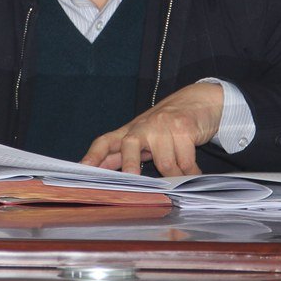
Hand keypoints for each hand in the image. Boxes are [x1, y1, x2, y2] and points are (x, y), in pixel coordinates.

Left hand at [80, 83, 222, 175]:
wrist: (197, 101)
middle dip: (130, 164)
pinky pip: (186, 162)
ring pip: (166, 165)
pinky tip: (193, 171)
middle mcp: (143, 127)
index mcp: (129, 132)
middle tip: (132, 178)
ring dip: (176, 177)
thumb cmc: (166, 127)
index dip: (92, 156)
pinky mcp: (183, 127)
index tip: (83, 170)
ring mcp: (162, 126)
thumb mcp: (144, 139)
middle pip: (129, 145)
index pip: (104, 142)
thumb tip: (100, 175)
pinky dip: (191, 172)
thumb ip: (124, 157)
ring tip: (180, 175)